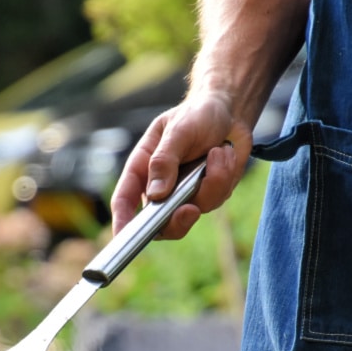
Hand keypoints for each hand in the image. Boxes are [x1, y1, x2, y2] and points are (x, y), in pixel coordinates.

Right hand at [110, 92, 252, 238]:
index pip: (125, 200)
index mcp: (142, 168)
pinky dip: (225, 176)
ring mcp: (185, 193)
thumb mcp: (177, 130)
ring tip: (218, 152)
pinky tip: (225, 154)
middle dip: (176, 221)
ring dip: (211, 182)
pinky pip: (217, 199)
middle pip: (159, 223)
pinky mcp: (209, 194)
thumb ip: (165, 160)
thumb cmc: (196, 115)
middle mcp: (160, 186)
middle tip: (190, 209)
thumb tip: (156, 194)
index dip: (122, 222)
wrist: (230, 112)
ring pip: (194, 210)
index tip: (123, 238)